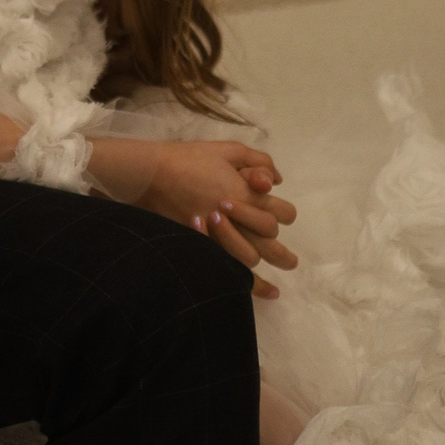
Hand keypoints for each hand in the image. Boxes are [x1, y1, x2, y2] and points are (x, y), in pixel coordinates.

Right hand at [144, 142, 298, 298]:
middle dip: (284, 256)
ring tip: (274, 285)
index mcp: (249, 195)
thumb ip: (258, 162)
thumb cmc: (190, 160)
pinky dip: (249, 287)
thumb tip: (276, 181)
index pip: (282, 213)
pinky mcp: (204, 246)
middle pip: (272, 243)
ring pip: (252, 259)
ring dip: (265, 269)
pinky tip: (264, 294)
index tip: (278, 216)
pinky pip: (229, 271)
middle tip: (290, 263)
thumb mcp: (229, 150)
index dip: (283, 213)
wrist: (153, 175)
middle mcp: (240, 220)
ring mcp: (221, 236)